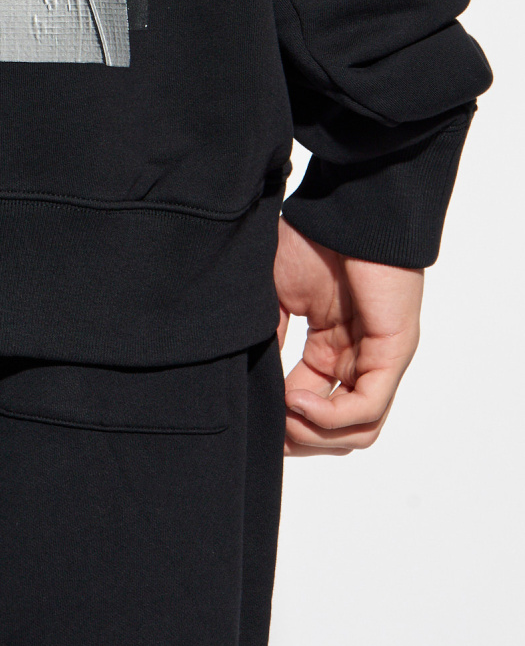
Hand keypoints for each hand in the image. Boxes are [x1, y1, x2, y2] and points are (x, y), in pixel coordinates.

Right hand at [274, 216, 422, 455]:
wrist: (345, 208)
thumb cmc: (312, 239)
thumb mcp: (275, 295)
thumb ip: (269, 339)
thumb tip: (252, 382)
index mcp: (330, 347)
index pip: (311, 404)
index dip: (283, 422)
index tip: (251, 423)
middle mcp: (357, 359)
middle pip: (336, 429)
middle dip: (299, 437)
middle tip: (266, 430)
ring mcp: (379, 359)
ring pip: (357, 429)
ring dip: (315, 434)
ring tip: (282, 416)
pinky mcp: (393, 352)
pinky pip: (368, 405)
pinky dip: (332, 415)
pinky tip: (297, 400)